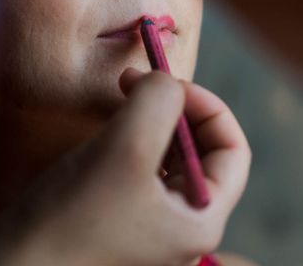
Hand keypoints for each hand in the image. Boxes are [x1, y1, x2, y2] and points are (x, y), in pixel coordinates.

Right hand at [0, 70, 250, 264]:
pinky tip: (111, 124)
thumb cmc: (69, 220)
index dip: (209, 107)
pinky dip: (132, 134)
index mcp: (201, 219)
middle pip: (202, 148)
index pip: (234, 150)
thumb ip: (158, 102)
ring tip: (124, 94)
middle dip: (176, 107)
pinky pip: (141, 164)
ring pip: (169, 152)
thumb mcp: (124, 150)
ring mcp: (151, 220)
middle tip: (139, 80)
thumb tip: (165, 80)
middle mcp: (182, 223)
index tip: (169, 83)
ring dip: (152, 116)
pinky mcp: (120, 213)